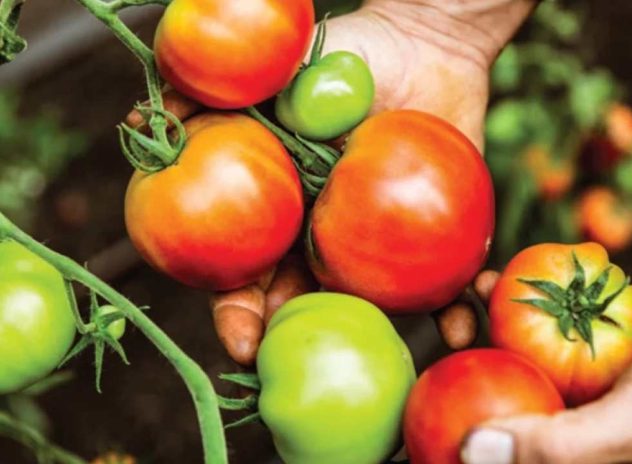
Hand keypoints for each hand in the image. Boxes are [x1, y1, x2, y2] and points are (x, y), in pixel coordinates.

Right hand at [125, 0, 537, 364]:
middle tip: (305, 369)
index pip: (248, 274)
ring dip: (381, 341)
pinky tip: (464, 327)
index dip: (238, 313)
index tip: (241, 342)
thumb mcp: (272, 72)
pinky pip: (447, 281)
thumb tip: (142, 116)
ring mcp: (382, 242)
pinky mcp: (437, 235)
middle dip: (299, 344)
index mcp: (285, 214)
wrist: (423, 44)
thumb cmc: (346, 57)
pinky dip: (456, 306)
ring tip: (393, 360)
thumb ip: (210, 95)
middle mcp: (329, 238)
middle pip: (306, 306)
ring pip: (373, 307)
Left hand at [460, 286, 631, 463]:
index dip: (461, 442)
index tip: (430, 399)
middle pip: (501, 409)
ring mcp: (581, 392)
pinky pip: (534, 332)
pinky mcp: (585, 353)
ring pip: (511, 365)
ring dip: (481, 329)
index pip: (509, 458)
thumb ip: (561, 449)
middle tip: (450, 327)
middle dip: (463, 369)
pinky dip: (512, 305)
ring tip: (464, 300)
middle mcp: (579, 436)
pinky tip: (493, 282)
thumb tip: (473, 455)